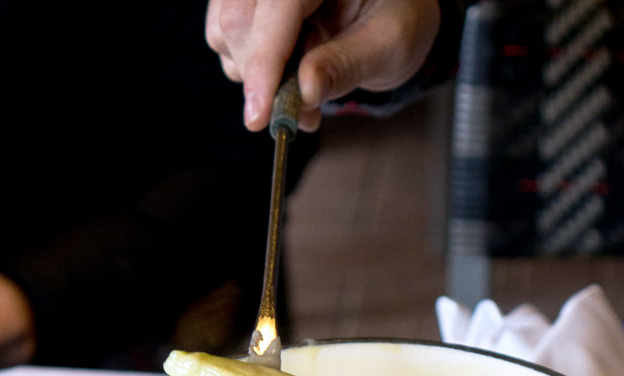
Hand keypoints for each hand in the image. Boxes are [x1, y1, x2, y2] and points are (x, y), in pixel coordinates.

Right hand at [205, 0, 440, 131]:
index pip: (277, 7)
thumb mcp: (390, 43)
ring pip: (224, 32)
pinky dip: (252, 71)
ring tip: (303, 92)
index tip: (259, 116)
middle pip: (237, 19)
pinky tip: (286, 76)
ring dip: (255, 77)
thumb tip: (305, 92)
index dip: (264, 61)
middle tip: (300, 113)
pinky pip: (227, 40)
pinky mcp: (250, 4)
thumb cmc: (398, 16)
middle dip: (260, 76)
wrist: (391, 7)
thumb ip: (346, 66)